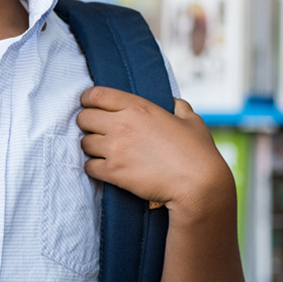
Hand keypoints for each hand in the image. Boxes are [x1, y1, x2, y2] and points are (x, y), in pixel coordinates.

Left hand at [76, 87, 232, 220]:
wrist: (199, 186)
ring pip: (84, 143)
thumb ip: (179, 107)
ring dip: (91, 147)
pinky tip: (105, 168)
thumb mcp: (192, 121)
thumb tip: (174, 102)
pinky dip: (94, 167)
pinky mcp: (113, 172)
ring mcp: (115, 148)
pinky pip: (88, 166)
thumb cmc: (198, 153)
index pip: (96, 95)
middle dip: (88, 124)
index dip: (88, 99)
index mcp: (138, 107)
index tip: (89, 105)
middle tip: (97, 131)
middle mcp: (122, 124)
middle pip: (83, 118)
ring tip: (103, 151)